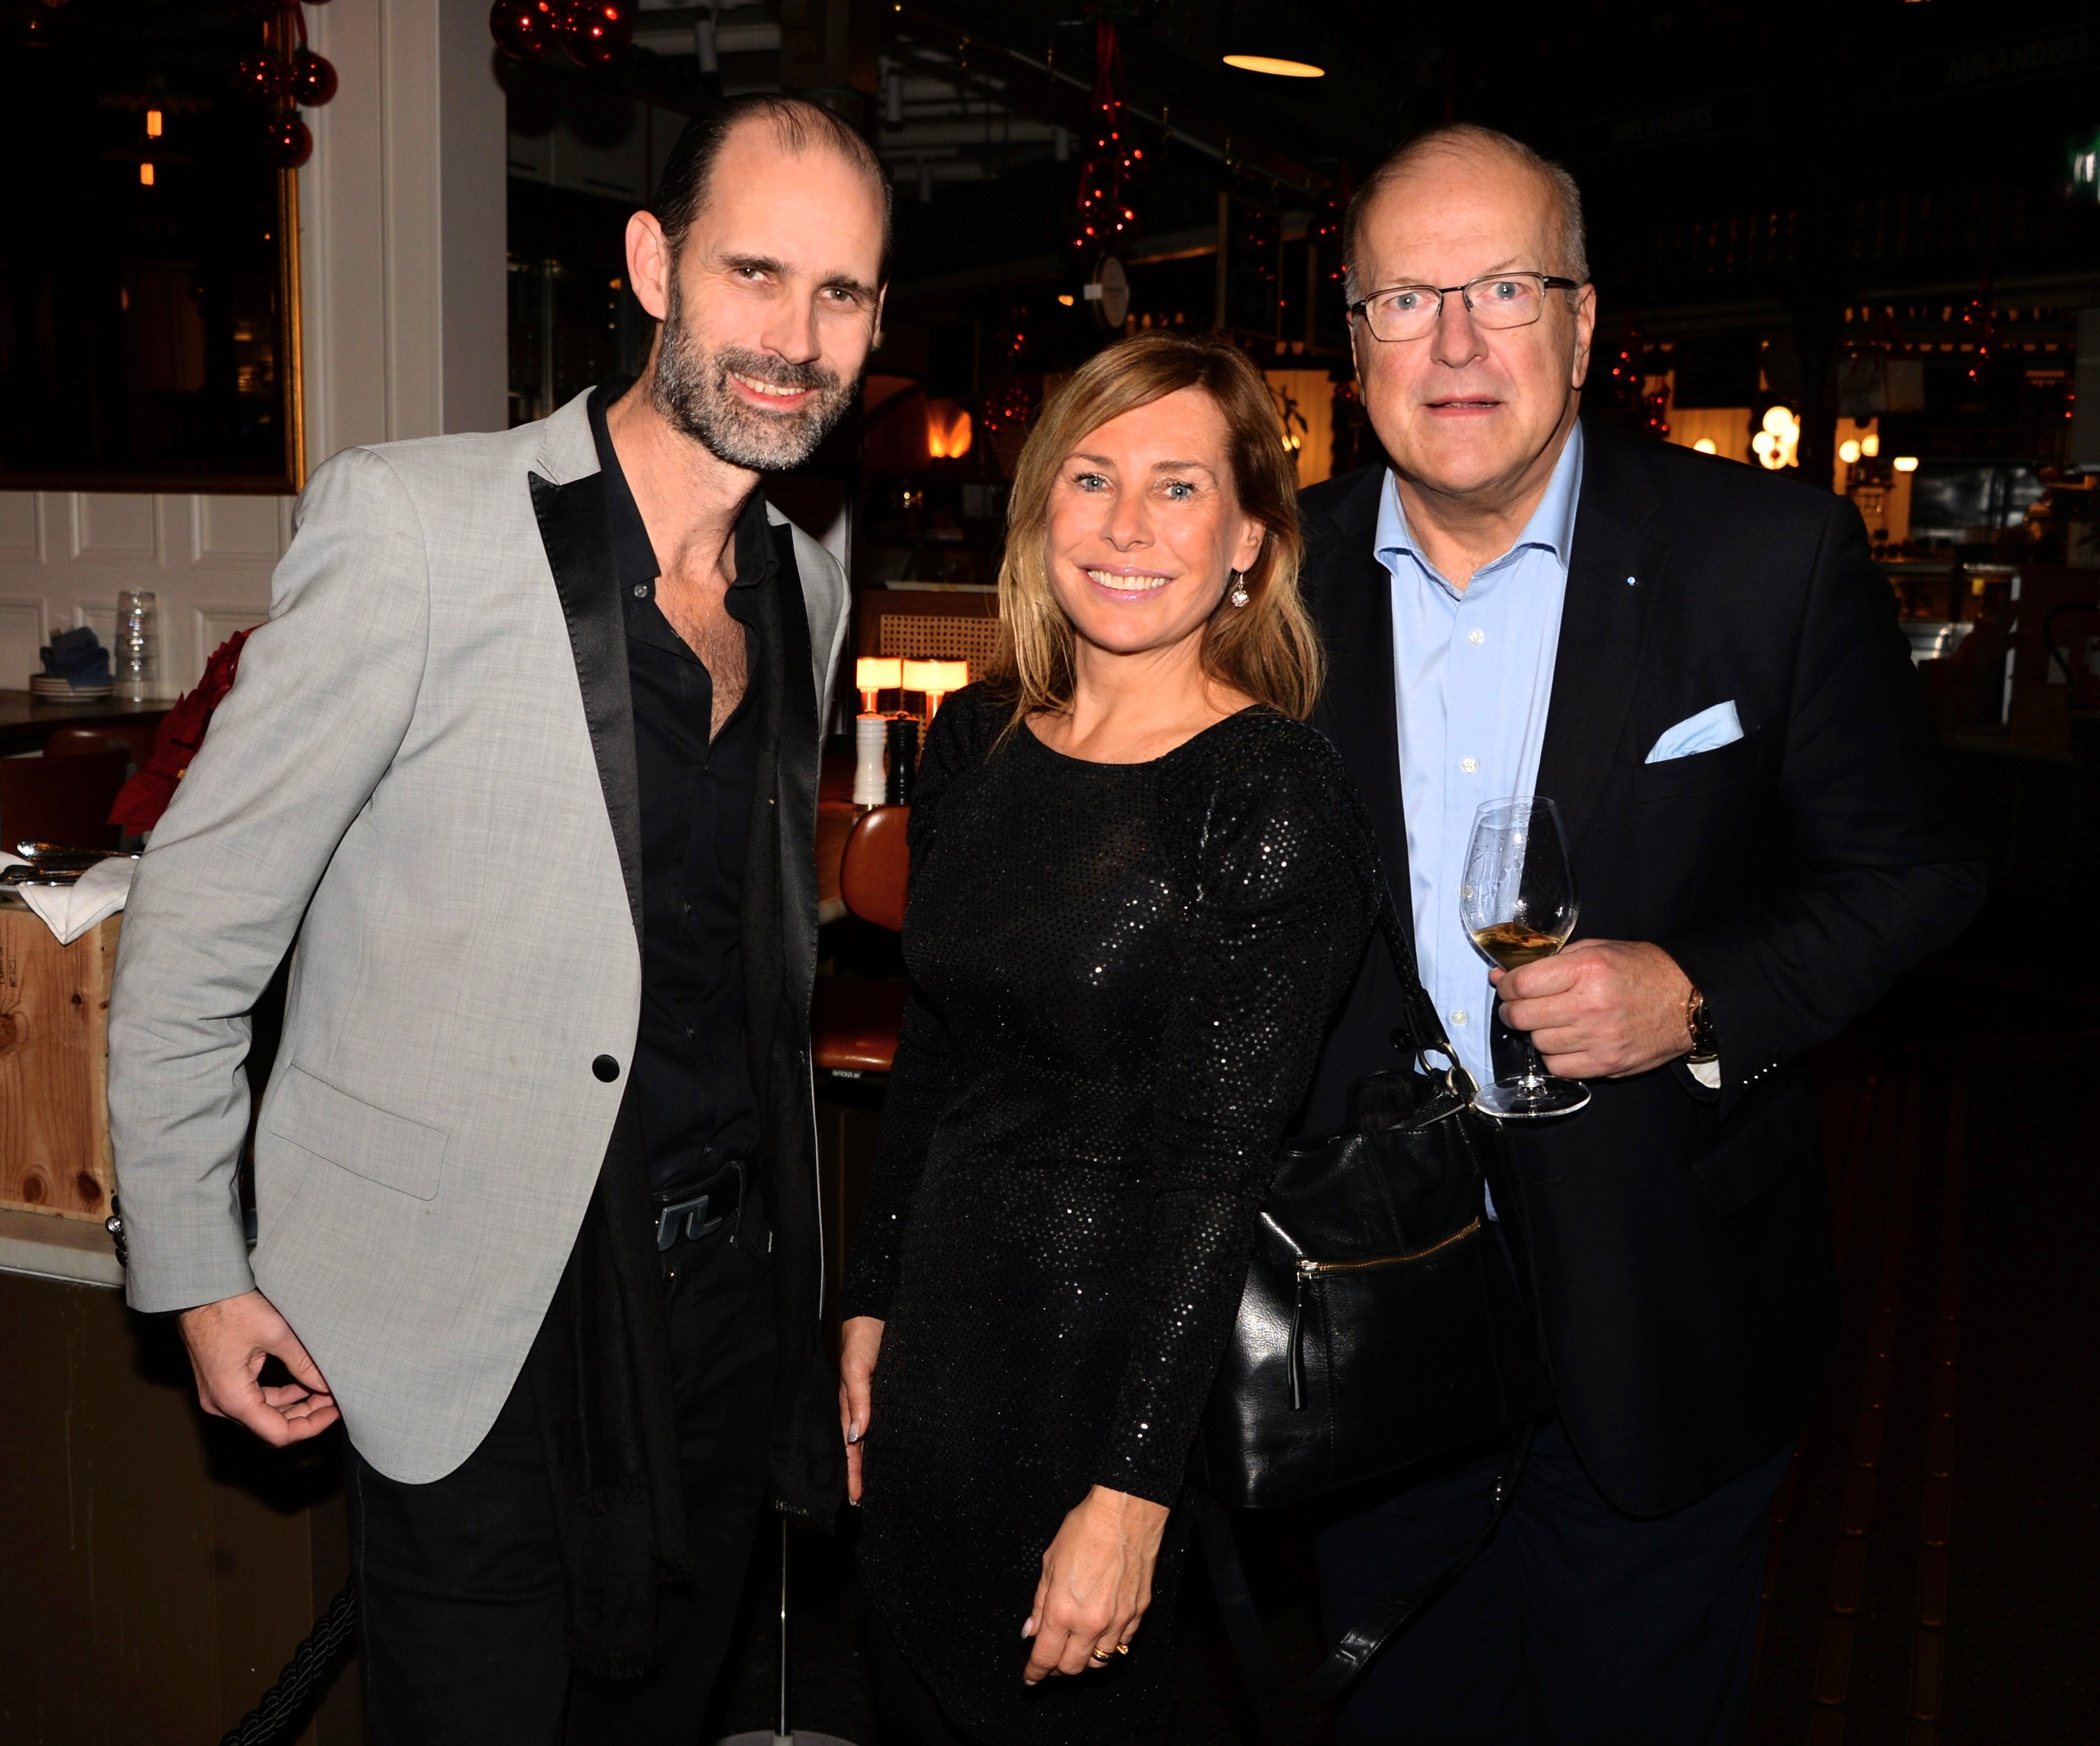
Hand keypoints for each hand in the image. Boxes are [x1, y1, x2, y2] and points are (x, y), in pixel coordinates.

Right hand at [177, 1290, 338, 1445]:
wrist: (199, 1290)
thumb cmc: (231, 1308)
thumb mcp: (277, 1334)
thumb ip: (305, 1363)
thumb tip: (329, 1384)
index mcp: (233, 1398)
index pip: (278, 1433)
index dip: (311, 1426)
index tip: (335, 1411)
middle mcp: (221, 1404)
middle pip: (271, 1424)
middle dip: (306, 1414)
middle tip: (334, 1397)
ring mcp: (218, 1393)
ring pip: (264, 1411)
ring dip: (295, 1403)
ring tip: (323, 1387)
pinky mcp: (222, 1381)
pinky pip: (254, 1397)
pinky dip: (280, 1394)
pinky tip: (302, 1381)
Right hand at [839, 1315, 883, 1503]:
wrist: (876, 1316)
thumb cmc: (861, 1341)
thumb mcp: (856, 1370)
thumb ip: (857, 1401)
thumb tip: (856, 1435)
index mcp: (849, 1408)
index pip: (850, 1448)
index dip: (853, 1474)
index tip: (856, 1499)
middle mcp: (862, 1410)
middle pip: (861, 1450)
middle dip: (863, 1476)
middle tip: (867, 1502)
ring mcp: (876, 1404)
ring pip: (875, 1441)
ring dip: (877, 1462)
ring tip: (883, 1486)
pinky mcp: (890, 1397)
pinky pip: (888, 1425)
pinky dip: (888, 1442)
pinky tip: (896, 1453)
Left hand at [1022, 1486, 1168, 1684]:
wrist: (1125, 1512)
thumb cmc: (1084, 1530)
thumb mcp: (1050, 1563)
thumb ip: (1040, 1602)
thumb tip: (1031, 1631)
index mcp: (1063, 1611)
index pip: (1046, 1657)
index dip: (1035, 1672)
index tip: (1030, 1678)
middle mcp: (1091, 1623)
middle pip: (1072, 1668)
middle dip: (1057, 1670)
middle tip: (1050, 1662)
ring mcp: (1119, 1621)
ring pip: (1100, 1662)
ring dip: (1083, 1661)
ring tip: (1075, 1649)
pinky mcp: (1139, 1612)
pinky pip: (1122, 1643)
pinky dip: (1109, 1646)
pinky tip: (1100, 1635)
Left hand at [1491, 938, 1693, 1079]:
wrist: (1688, 1000)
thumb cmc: (1640, 970)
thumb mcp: (1596, 949)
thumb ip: (1548, 962)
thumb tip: (1501, 975)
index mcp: (1586, 970)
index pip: (1521, 984)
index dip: (1505, 985)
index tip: (1507, 985)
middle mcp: (1590, 1005)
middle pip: (1521, 1017)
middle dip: (1512, 1010)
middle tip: (1519, 1005)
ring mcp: (1598, 1038)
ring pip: (1537, 1043)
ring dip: (1537, 1032)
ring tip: (1553, 1021)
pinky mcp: (1607, 1063)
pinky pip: (1558, 1067)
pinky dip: (1555, 1056)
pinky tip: (1567, 1041)